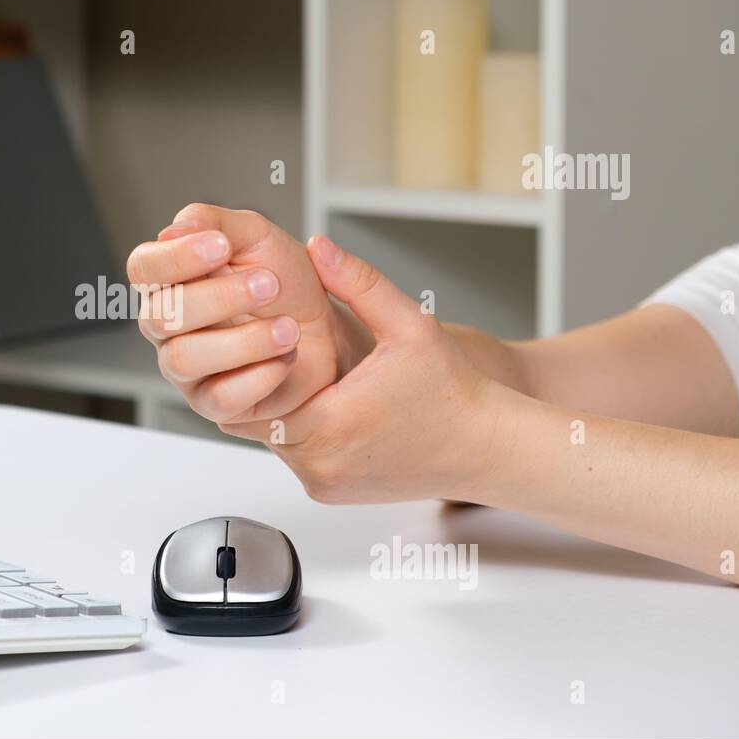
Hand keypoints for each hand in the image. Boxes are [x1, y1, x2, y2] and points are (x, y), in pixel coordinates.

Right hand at [126, 204, 369, 423]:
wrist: (327, 330)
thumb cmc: (286, 284)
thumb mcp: (257, 237)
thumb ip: (215, 222)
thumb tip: (175, 228)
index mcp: (170, 282)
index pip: (142, 268)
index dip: (175, 258)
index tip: (221, 246)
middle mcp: (168, 327)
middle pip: (161, 316)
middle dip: (219, 298)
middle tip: (270, 285)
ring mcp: (186, 370)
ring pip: (185, 359)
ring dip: (244, 341)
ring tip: (288, 328)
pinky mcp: (214, 405)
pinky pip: (220, 398)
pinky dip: (259, 375)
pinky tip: (284, 358)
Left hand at [220, 235, 500, 503]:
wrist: (486, 447)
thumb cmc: (453, 390)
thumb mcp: (409, 325)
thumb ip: (359, 283)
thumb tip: (318, 246)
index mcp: (332, 422)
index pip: (253, 391)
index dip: (255, 361)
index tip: (267, 336)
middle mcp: (321, 462)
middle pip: (257, 417)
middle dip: (265, 381)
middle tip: (273, 347)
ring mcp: (324, 483)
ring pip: (273, 438)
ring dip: (281, 406)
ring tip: (301, 371)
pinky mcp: (330, 492)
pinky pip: (295, 456)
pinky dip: (301, 430)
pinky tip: (324, 400)